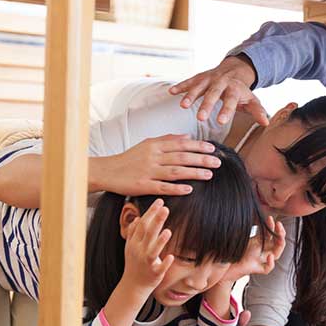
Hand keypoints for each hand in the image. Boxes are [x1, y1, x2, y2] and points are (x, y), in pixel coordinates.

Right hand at [95, 134, 219, 196]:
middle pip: (181, 157)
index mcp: (154, 145)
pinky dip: (176, 188)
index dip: (198, 146)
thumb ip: (167, 139)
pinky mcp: (143, 185)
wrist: (107, 171)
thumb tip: (187, 136)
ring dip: (194, 172)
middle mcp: (153, 157)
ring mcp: (148, 171)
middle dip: (201, 159)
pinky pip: (162, 187)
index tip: (212, 148)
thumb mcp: (147, 144)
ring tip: (209, 174)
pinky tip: (189, 189)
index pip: (180, 144)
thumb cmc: (129, 158)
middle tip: (218, 161)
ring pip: (175, 171)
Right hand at [123, 199, 174, 289]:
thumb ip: (133, 232)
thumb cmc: (134, 264)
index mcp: (134, 243)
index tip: (159, 202)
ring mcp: (146, 263)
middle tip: (165, 208)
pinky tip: (171, 256)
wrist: (133, 285)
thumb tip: (138, 218)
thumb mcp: (130, 247)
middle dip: (156, 221)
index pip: (142, 224)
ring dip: (160, 241)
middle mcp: (139, 251)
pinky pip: (159, 268)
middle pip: (147, 234)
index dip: (151, 213)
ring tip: (168, 231)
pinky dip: (164, 263)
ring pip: (153, 251)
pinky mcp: (154, 273)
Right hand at [168, 55, 268, 125]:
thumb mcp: (251, 100)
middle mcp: (221, 82)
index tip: (221, 122)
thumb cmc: (241, 90)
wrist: (234, 70)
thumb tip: (266, 122)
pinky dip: (181, 86)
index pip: (230, 100)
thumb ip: (257, 111)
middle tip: (201, 118)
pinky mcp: (200, 77)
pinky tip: (172, 92)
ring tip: (183, 106)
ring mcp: (209, 79)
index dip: (226, 110)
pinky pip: (189, 81)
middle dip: (206, 105)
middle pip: (213, 93)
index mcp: (234, 89)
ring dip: (190, 95)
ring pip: (199, 86)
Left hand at [221, 217, 286, 282]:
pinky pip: (268, 268)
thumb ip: (247, 227)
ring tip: (280, 237)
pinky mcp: (258, 269)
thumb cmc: (234, 249)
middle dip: (280, 233)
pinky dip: (270, 263)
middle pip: (278, 242)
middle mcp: (264, 250)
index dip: (272, 226)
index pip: (271, 233)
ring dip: (280, 245)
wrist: (226, 264)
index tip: (269, 218)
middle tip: (278, 224)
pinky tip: (269, 256)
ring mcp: (262, 260)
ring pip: (276, 254)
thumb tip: (250, 213)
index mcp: (261, 242)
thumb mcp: (241, 236)